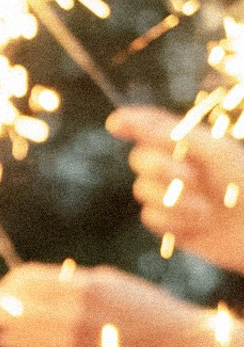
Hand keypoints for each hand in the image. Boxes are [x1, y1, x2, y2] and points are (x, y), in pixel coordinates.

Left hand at [0, 260, 203, 346]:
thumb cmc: (143, 312)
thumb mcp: (112, 284)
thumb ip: (72, 283)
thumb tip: (26, 284)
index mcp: (84, 287)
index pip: (23, 281)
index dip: (8, 285)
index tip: (4, 288)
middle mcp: (73, 315)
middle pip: (9, 308)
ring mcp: (70, 344)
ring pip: (13, 335)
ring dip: (9, 330)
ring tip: (7, 327)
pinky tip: (36, 342)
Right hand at [112, 107, 243, 271]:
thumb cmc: (242, 184)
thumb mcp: (214, 152)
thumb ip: (172, 134)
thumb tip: (130, 121)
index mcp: (187, 143)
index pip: (151, 126)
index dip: (131, 122)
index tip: (115, 123)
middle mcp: (173, 165)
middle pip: (139, 159)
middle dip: (162, 169)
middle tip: (192, 178)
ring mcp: (167, 193)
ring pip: (142, 191)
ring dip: (175, 200)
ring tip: (206, 208)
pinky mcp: (166, 221)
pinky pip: (150, 217)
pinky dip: (175, 221)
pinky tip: (198, 225)